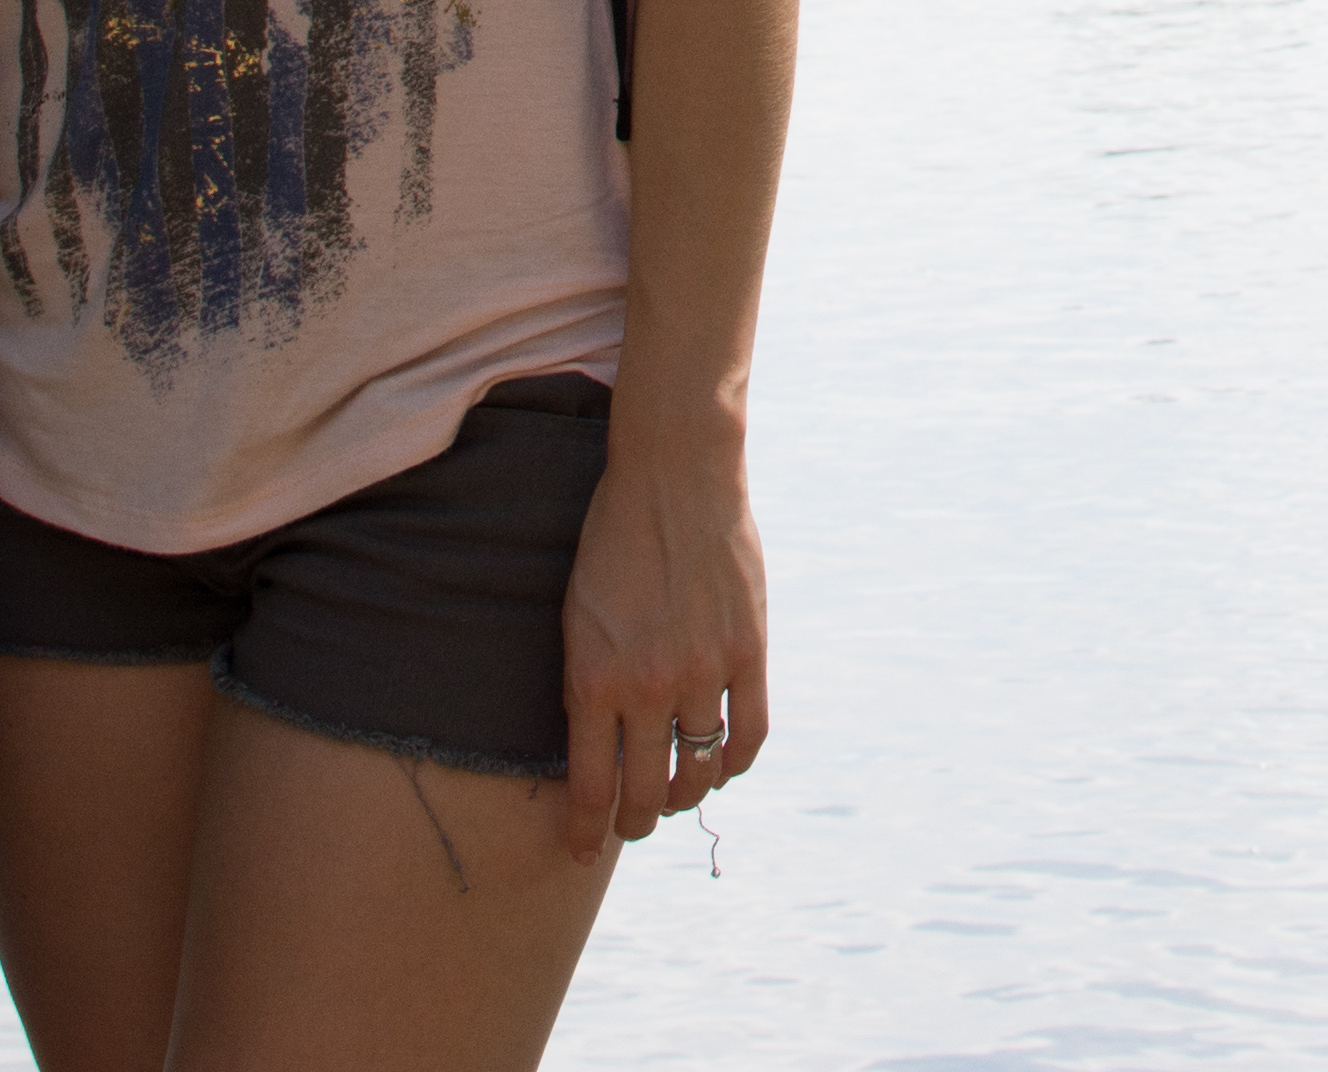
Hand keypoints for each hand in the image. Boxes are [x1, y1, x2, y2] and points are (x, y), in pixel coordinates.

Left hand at [559, 425, 766, 842]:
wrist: (673, 477)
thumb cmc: (612, 541)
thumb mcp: (577, 617)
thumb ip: (589, 685)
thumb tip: (597, 750)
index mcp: (594, 680)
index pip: (591, 786)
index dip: (586, 829)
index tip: (581, 849)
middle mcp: (649, 686)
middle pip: (646, 791)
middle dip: (635, 822)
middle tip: (632, 826)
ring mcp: (705, 671)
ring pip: (700, 770)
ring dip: (686, 794)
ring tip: (676, 794)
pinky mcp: (749, 651)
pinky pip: (750, 734)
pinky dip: (736, 762)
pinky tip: (722, 764)